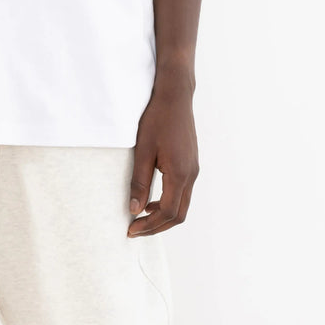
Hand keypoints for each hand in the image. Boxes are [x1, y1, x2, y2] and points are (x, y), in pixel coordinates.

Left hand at [128, 85, 198, 236]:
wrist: (175, 96)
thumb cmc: (157, 119)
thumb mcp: (143, 150)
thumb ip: (140, 181)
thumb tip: (134, 209)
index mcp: (179, 174)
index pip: (167, 212)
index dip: (149, 225)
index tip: (131, 229)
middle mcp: (191, 175)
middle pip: (178, 214)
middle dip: (157, 226)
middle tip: (135, 229)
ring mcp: (193, 169)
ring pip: (182, 205)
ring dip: (163, 215)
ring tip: (141, 216)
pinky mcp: (191, 163)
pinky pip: (183, 192)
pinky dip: (169, 202)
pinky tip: (153, 198)